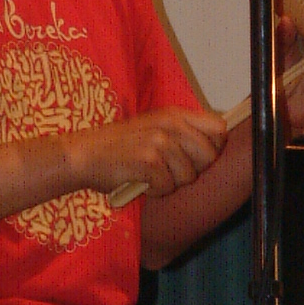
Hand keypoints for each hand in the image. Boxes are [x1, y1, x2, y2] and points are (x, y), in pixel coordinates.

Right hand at [72, 107, 228, 198]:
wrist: (84, 154)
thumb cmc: (120, 146)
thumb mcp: (154, 128)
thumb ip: (183, 132)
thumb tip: (215, 148)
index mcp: (175, 114)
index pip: (219, 129)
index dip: (214, 147)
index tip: (197, 158)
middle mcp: (170, 124)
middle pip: (209, 156)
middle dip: (193, 170)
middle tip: (170, 170)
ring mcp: (159, 141)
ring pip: (188, 176)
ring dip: (170, 182)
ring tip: (150, 173)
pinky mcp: (148, 161)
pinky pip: (167, 186)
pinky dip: (154, 190)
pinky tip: (140, 180)